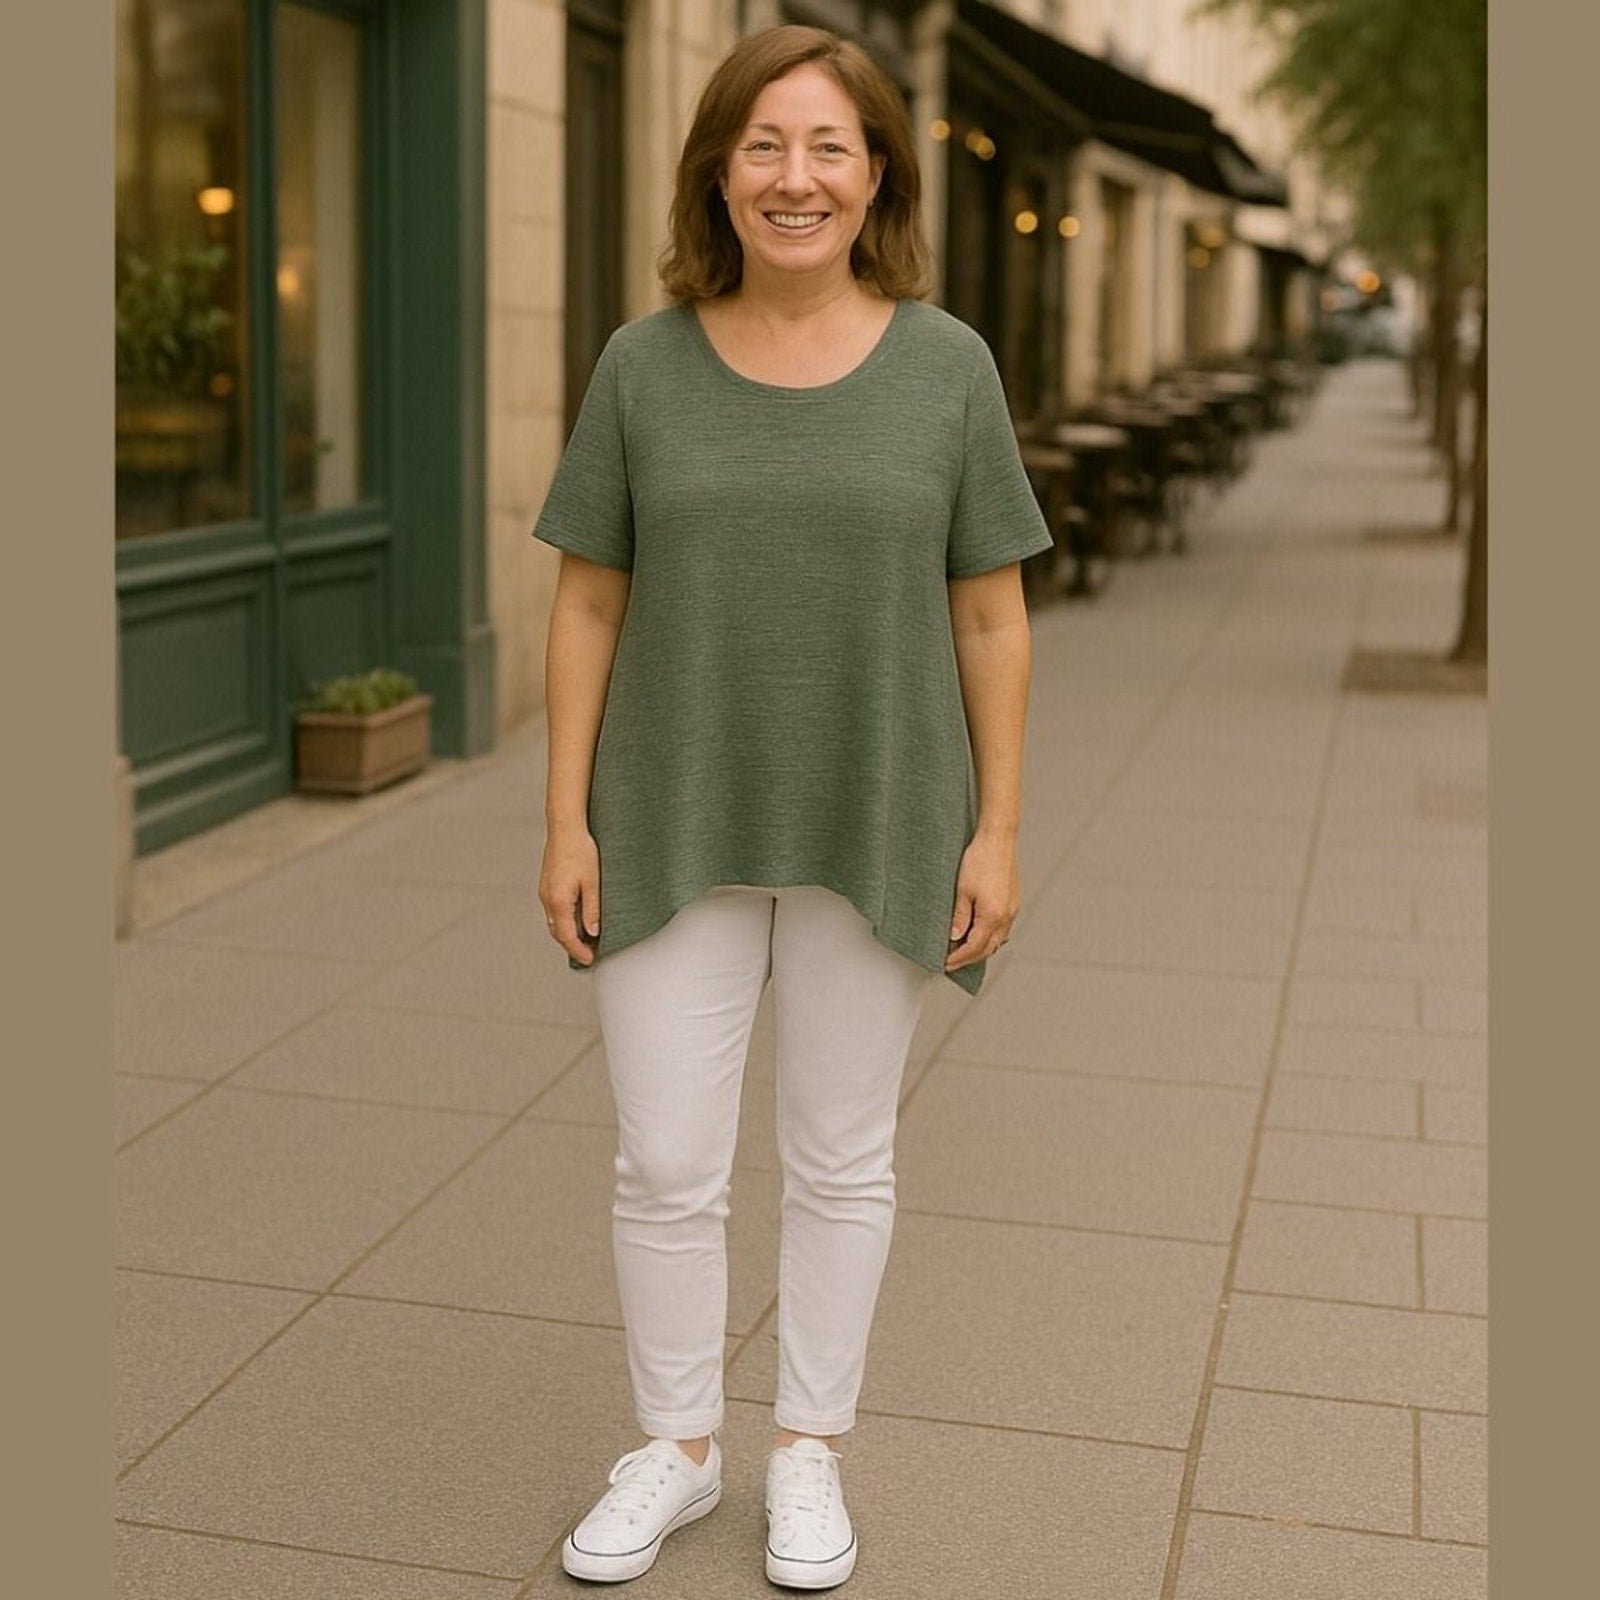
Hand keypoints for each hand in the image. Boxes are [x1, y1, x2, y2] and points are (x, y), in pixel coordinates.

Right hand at [539, 822, 601, 964]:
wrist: (565, 828)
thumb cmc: (581, 850)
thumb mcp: (593, 882)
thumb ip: (592, 909)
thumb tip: (593, 932)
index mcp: (558, 901)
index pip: (567, 936)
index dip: (578, 951)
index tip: (590, 960)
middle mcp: (547, 899)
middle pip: (558, 933)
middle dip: (573, 946)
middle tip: (590, 954)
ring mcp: (545, 892)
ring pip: (555, 922)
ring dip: (568, 934)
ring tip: (586, 940)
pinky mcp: (547, 885)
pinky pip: (555, 911)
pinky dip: (565, 921)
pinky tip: (578, 920)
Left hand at [945, 830, 1019, 971]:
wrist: (997, 839)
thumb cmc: (979, 859)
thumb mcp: (962, 890)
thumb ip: (960, 917)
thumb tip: (955, 937)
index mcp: (993, 916)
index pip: (975, 947)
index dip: (959, 958)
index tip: (946, 963)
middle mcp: (1007, 916)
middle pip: (989, 948)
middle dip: (970, 958)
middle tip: (952, 962)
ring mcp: (1012, 909)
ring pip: (998, 940)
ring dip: (982, 948)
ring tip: (963, 950)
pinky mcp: (1014, 901)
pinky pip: (1003, 928)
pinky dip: (990, 936)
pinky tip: (979, 933)